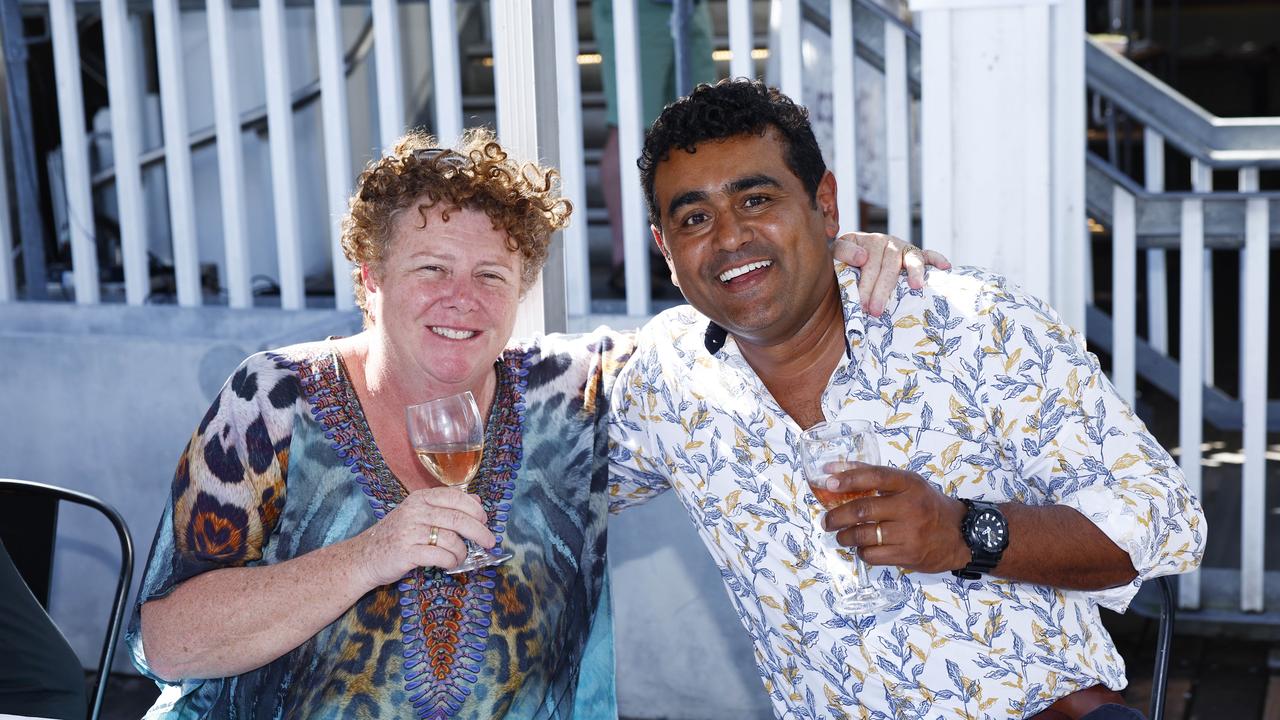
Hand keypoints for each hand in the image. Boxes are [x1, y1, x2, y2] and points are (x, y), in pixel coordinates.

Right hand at [350, 487, 495, 586]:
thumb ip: (444, 506)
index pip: (456, 497)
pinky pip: (440, 556)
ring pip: (451, 539)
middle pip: (458, 519)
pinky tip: (450, 563)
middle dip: (480, 532)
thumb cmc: (396, 535)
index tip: (485, 520)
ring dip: (462, 551)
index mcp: (420, 498)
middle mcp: (415, 511)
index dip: (475, 509)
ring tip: (460, 557)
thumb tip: (476, 502)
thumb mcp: (418, 513)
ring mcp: (409, 532)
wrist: (364, 556)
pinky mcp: (406, 553)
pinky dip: (451, 562)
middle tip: (490, 542)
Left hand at [821, 463, 968, 572]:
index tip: (828, 481)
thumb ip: (875, 477)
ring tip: (840, 535)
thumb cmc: (928, 506)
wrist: (961, 535)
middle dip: (837, 516)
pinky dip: (860, 552)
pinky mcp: (908, 555)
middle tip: (826, 520)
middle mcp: (910, 506)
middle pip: (863, 509)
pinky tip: (861, 548)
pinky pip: (873, 554)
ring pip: (863, 535)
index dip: (848, 478)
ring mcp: (910, 532)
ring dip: (844, 536)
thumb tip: (834, 471)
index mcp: (909, 484)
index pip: (874, 476)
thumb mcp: (909, 484)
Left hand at [832, 232, 951, 315]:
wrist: (852, 254)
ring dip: (914, 272)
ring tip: (915, 286)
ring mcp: (903, 247)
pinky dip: (937, 259)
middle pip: (888, 265)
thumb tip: (862, 257)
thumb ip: (843, 253)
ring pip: (910, 258)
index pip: (869, 263)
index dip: (866, 284)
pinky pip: (928, 254)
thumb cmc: (845, 260)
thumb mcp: (836, 253)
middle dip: (882, 289)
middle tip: (876, 311)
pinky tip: (945, 267)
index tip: (863, 303)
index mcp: (868, 241)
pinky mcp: (914, 253)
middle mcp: (887, 242)